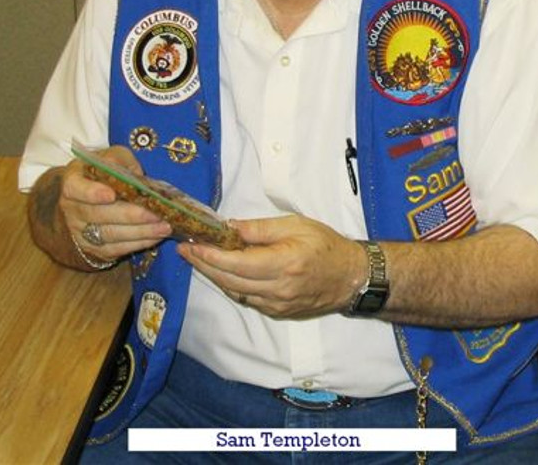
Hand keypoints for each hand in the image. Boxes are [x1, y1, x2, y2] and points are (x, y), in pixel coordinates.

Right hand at [60, 146, 171, 260]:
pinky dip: (140, 243)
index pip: (75, 189)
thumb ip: (122, 161)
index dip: (91, 193)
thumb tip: (137, 175)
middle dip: (131, 216)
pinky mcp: (95, 249)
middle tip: (156, 214)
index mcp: (73, 181)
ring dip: (140, 232)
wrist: (89, 198)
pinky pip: (118, 249)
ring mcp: (82, 232)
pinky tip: (158, 236)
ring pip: (111, 235)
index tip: (111, 195)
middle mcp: (73, 209)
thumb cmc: (104, 172)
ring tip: (164, 227)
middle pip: (100, 215)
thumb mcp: (111, 157)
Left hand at [177, 215, 365, 318]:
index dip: (210, 256)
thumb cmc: (326, 244)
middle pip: (230, 280)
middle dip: (204, 265)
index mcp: (283, 264)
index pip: (236, 263)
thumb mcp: (296, 225)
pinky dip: (231, 285)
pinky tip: (222, 272)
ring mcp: (277, 304)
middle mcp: (277, 289)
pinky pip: (247, 299)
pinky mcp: (278, 312)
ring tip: (198, 259)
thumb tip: (229, 228)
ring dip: (214, 276)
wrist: (351, 277)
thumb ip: (260, 228)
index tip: (191, 245)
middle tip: (186, 250)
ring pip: (235, 292)